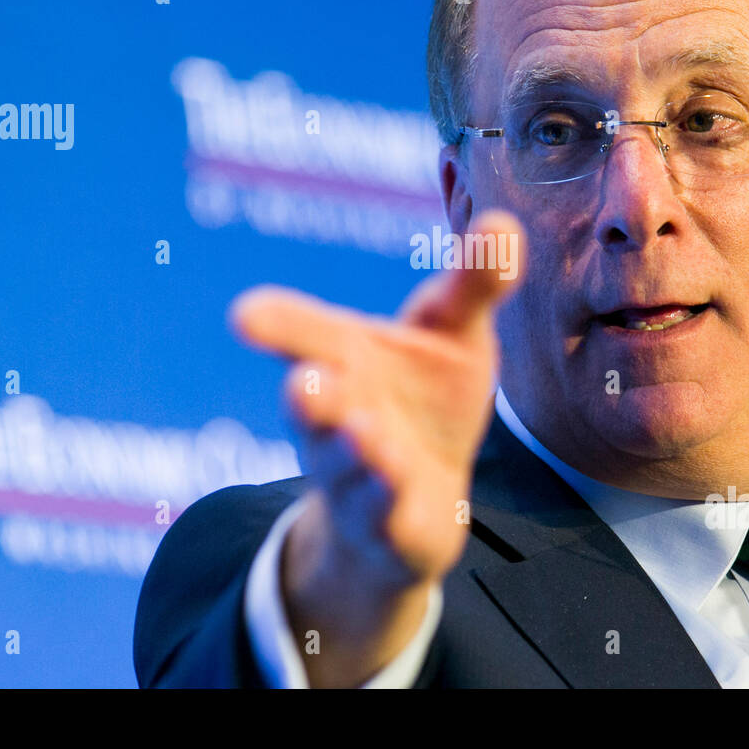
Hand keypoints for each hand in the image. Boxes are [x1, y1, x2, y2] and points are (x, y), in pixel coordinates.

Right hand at [229, 209, 524, 685]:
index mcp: (346, 359)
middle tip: (302, 381)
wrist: (419, 500)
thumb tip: (505, 222)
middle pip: (314, 404)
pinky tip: (396, 488)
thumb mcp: (454, 335)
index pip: (306, 336)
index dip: (278, 325)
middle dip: (309, 395)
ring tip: (368, 431)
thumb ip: (473, 284)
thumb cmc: (425, 398)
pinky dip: (386, 503)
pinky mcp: (388, 526)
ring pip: (348, 464)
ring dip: (355, 450)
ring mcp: (358, 476)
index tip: (244, 314)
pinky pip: (383, 517)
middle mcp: (339, 415)